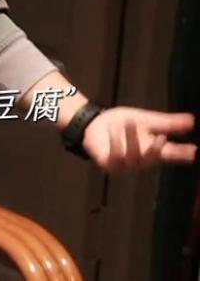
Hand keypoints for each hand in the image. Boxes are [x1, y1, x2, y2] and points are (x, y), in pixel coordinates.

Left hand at [81, 107, 196, 172]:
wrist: (94, 123)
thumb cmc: (121, 123)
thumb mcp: (146, 120)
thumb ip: (167, 123)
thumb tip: (192, 120)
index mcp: (152, 149)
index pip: (171, 154)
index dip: (182, 154)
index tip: (194, 151)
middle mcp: (141, 160)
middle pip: (153, 159)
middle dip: (157, 150)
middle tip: (162, 136)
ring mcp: (125, 164)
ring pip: (133, 158)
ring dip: (132, 140)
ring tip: (129, 122)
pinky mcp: (109, 164)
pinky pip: (114, 156)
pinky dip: (115, 142)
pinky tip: (114, 130)